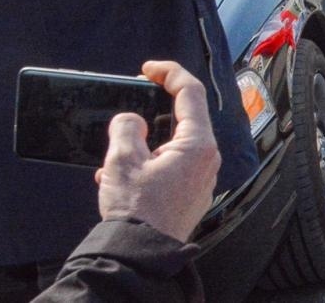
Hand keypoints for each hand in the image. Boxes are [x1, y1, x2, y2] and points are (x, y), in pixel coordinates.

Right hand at [95, 61, 219, 242]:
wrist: (140, 256)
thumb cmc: (136, 211)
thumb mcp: (122, 161)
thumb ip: (126, 129)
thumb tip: (130, 120)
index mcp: (198, 144)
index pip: (191, 93)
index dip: (170, 73)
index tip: (149, 68)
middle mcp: (207, 159)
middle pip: (185, 118)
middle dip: (155, 109)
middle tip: (134, 100)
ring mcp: (200, 178)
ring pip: (175, 144)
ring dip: (146, 141)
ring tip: (117, 148)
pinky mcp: (190, 195)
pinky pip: (171, 167)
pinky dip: (148, 162)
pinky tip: (120, 176)